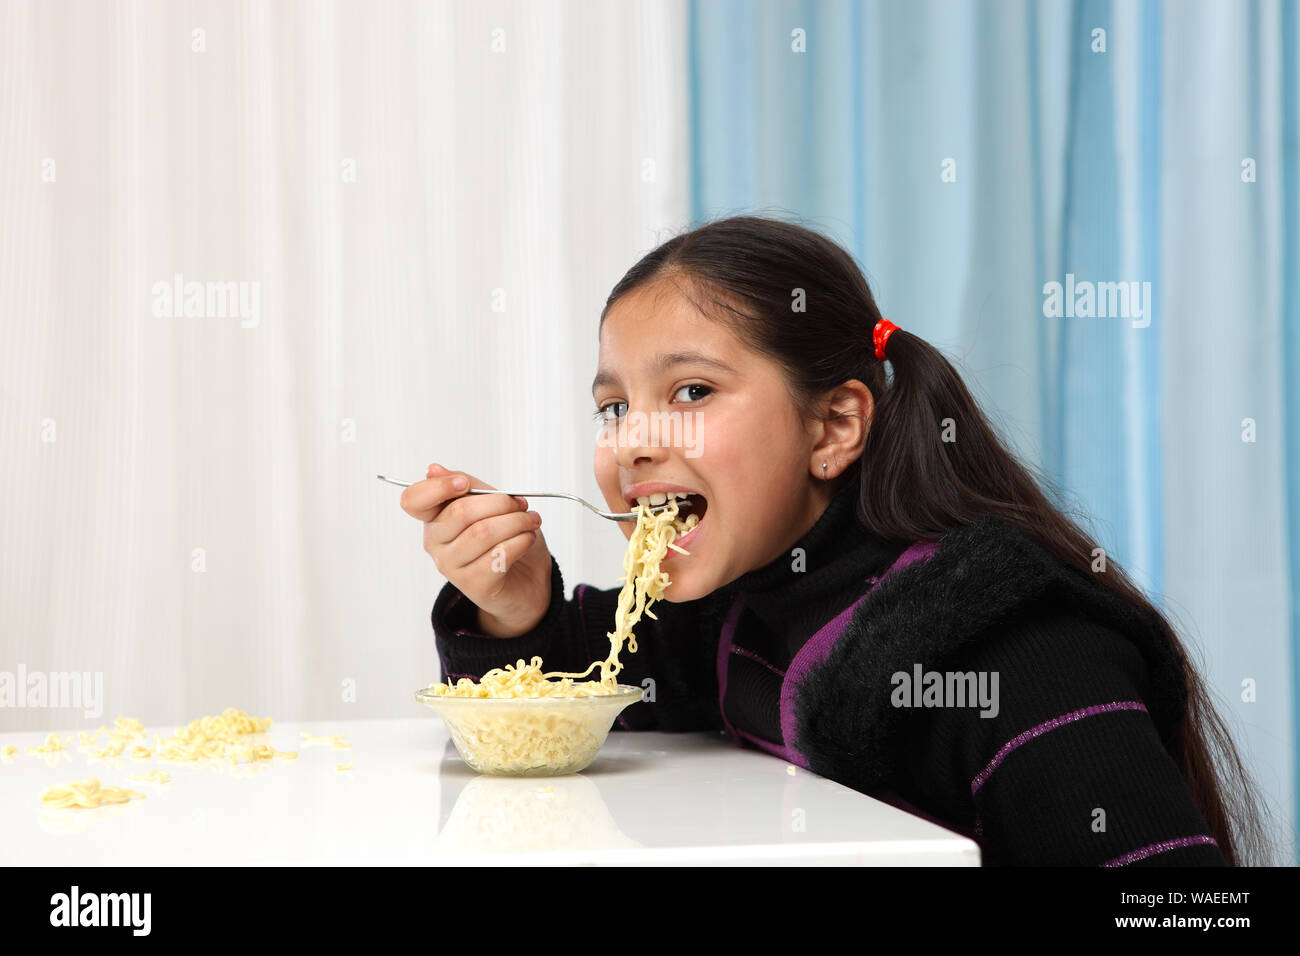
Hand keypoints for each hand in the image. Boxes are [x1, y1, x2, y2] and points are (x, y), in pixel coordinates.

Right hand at [400, 463, 552, 637]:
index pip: (413, 501)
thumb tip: (433, 469)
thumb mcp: (491, 503)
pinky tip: (527, 539)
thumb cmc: (506, 537)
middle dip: (500, 503)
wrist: (528, 578)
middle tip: (521, 504)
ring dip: (516, 522)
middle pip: (460, 512)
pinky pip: (498, 555)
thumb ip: (468, 485)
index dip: (437, 488)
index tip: (464, 484)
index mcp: (434, 518)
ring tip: (530, 521)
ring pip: (483, 533)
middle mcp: (435, 543)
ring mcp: (452, 567)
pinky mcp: (474, 585)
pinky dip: (521, 541)